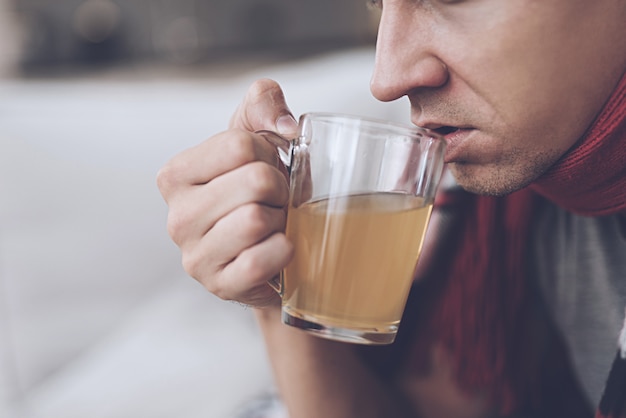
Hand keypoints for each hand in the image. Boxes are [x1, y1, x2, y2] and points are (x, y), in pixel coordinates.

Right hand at [157, 79, 297, 306]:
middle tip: (275, 200)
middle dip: (280, 188)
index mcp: (176, 174)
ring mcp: (194, 256)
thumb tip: (285, 125)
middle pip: (255, 181)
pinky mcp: (219, 286)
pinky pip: (260, 260)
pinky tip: (277, 249)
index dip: (268, 153)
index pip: (239, 145)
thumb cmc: (260, 190)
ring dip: (281, 220)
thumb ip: (263, 101)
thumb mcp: (257, 135)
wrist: (272, 250)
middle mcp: (176, 216)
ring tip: (273, 224)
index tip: (267, 168)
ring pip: (257, 219)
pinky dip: (283, 252)